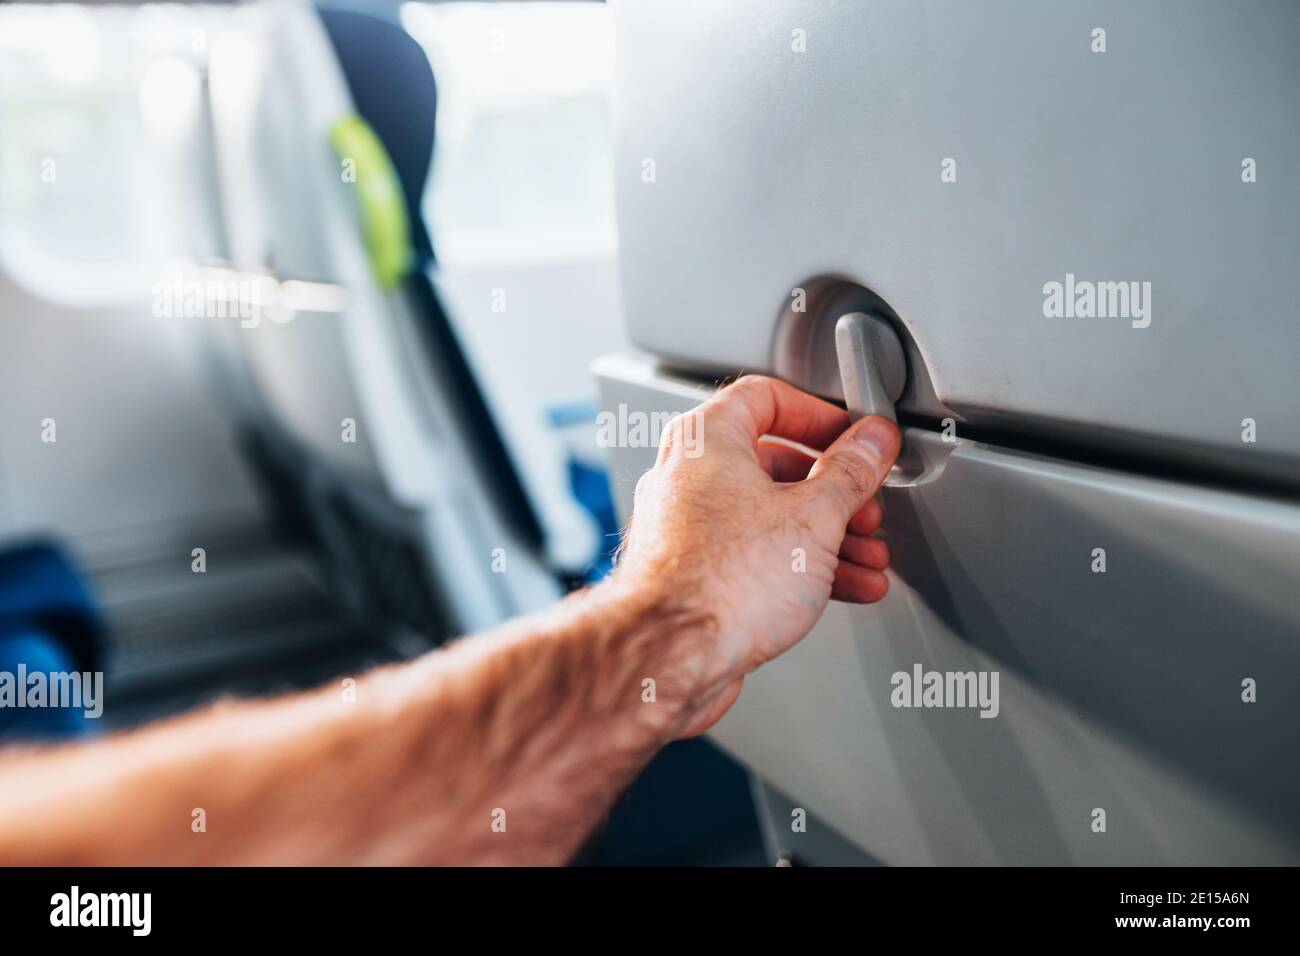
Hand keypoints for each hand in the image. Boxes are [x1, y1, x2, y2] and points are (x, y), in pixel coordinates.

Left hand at [614, 375, 901, 737]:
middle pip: (773, 464)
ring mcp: (686, 528)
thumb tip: (873, 441)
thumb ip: (852, 472)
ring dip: (826, 535)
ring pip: (768, 516)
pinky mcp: (692, 575)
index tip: (853, 437)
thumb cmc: (719, 583)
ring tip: (867, 555)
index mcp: (707, 441)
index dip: (818, 415)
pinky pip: (754, 556)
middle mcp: (687, 478)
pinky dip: (799, 565)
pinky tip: (844, 586)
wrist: (671, 656)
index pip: (765, 397)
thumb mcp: (815, 515)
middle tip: (865, 506)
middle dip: (832, 491)